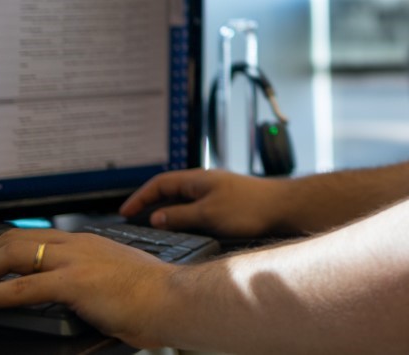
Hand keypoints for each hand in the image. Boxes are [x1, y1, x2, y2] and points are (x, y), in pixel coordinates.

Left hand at [0, 229, 176, 347]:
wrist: (174, 298)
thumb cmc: (155, 295)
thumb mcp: (118, 277)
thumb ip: (95, 279)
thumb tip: (83, 294)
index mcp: (87, 243)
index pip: (35, 236)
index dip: (2, 246)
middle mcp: (77, 244)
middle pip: (15, 239)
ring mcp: (73, 261)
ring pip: (12, 256)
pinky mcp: (72, 283)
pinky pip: (20, 287)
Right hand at [120, 168, 293, 236]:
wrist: (285, 208)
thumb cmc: (250, 208)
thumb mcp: (208, 214)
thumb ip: (180, 216)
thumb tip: (156, 216)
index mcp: (197, 179)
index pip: (159, 183)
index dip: (139, 197)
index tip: (124, 211)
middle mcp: (205, 182)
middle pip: (169, 190)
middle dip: (150, 202)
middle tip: (133, 219)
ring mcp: (216, 192)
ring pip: (183, 200)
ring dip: (167, 211)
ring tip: (153, 227)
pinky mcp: (227, 204)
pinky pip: (196, 207)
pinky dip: (183, 216)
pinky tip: (184, 229)